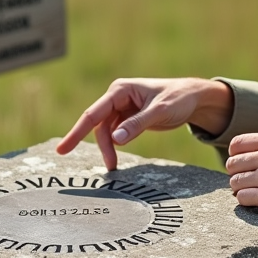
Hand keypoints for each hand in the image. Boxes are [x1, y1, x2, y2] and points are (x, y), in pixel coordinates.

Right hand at [56, 77, 233, 170]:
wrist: (194, 98)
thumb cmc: (178, 98)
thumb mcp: (159, 111)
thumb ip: (137, 125)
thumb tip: (115, 139)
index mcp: (120, 90)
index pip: (94, 113)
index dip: (77, 132)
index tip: (62, 149)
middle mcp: (118, 97)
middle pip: (99, 125)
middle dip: (101, 146)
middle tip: (107, 168)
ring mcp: (122, 108)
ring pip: (106, 131)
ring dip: (109, 148)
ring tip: (114, 166)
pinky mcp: (129, 117)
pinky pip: (116, 133)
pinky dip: (115, 145)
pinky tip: (117, 157)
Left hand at [226, 113, 257, 222]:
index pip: (237, 143)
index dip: (235, 155)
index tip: (241, 163)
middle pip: (233, 164)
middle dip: (236, 172)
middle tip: (245, 179)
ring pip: (235, 182)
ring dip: (240, 188)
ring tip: (250, 190)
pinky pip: (242, 198)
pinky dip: (245, 200)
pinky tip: (255, 200)